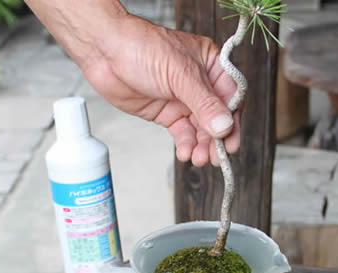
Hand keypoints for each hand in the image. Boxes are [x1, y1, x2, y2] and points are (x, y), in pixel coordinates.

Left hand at [25, 1, 239, 166]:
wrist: (105, 53)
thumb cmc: (142, 48)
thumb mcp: (180, 74)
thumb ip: (204, 103)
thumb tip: (224, 126)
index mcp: (211, 65)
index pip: (231, 97)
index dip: (232, 121)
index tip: (230, 141)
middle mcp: (200, 84)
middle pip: (217, 118)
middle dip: (216, 139)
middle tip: (216, 157)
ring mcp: (183, 100)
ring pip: (200, 129)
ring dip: (201, 146)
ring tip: (199, 159)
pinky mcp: (167, 113)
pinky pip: (183, 133)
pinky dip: (186, 144)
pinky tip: (186, 153)